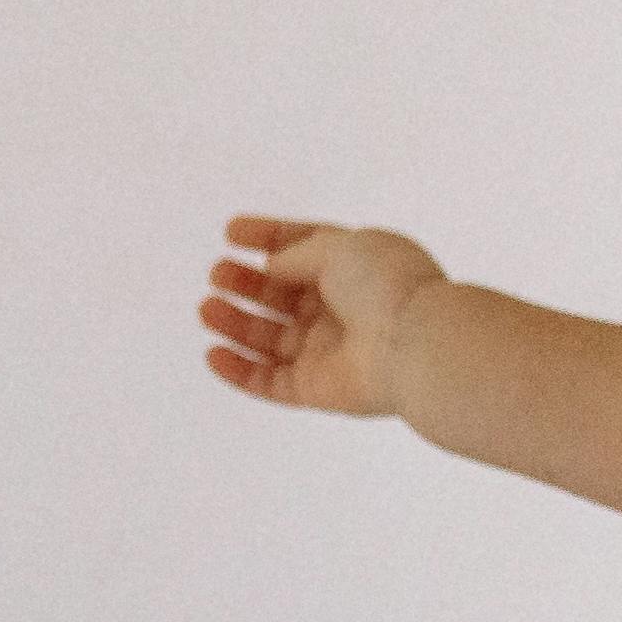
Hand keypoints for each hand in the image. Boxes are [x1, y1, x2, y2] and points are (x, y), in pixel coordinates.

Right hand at [203, 212, 448, 417]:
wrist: (414, 345)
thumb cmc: (387, 287)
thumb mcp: (338, 247)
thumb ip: (297, 254)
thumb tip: (271, 266)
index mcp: (354, 268)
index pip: (304, 249)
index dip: (267, 237)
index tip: (231, 232)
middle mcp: (341, 309)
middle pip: (282, 295)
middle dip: (247, 283)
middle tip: (218, 274)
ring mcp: (329, 351)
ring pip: (269, 339)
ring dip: (235, 323)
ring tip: (208, 309)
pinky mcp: (317, 390)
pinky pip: (270, 382)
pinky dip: (239, 371)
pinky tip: (213, 354)